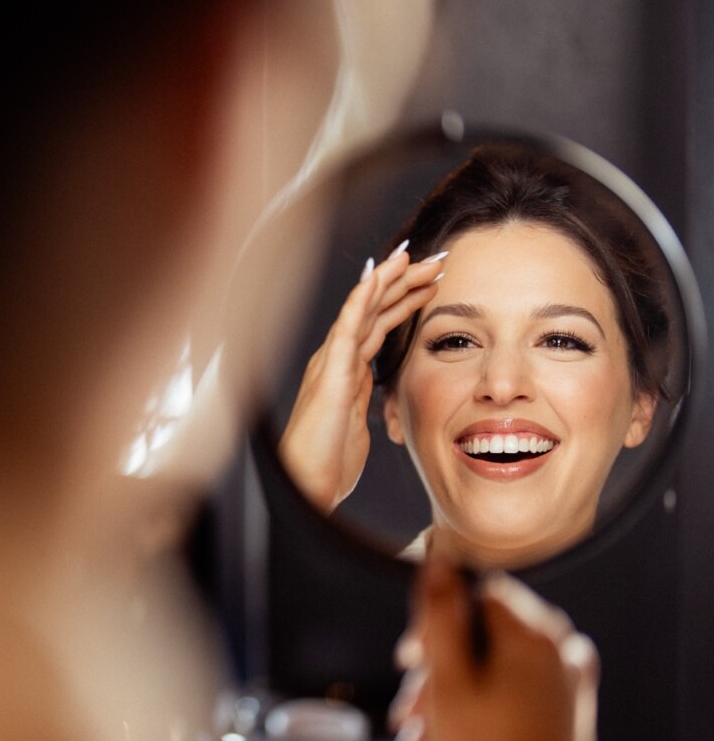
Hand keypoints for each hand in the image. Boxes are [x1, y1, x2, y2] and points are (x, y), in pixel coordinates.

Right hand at [276, 243, 444, 511]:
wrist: (306, 483)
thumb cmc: (328, 462)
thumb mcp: (357, 425)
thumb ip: (366, 402)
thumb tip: (382, 394)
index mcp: (347, 371)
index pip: (379, 325)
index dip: (404, 300)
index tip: (433, 282)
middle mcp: (336, 360)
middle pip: (373, 310)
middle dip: (403, 282)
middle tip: (434, 260)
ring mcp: (330, 363)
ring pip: (362, 310)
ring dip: (388, 281)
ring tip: (414, 258)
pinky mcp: (330, 373)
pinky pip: (347, 327)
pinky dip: (362, 299)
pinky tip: (377, 278)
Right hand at [401, 558, 599, 740]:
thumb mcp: (447, 679)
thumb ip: (441, 612)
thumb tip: (439, 558)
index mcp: (538, 637)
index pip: (477, 594)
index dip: (435, 623)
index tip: (411, 656)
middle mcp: (560, 657)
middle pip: (477, 640)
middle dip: (432, 680)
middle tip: (411, 714)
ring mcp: (563, 691)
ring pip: (485, 677)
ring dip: (442, 710)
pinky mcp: (559, 722)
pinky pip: (504, 705)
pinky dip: (468, 724)